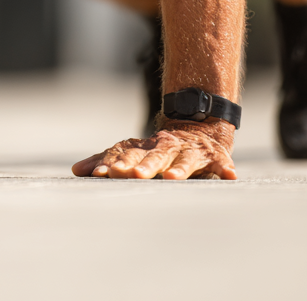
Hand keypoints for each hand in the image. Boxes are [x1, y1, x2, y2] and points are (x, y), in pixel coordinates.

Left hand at [71, 119, 236, 179]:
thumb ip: (106, 160)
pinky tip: (230, 176)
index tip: (101, 175)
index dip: (114, 164)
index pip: (126, 155)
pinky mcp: (214, 157)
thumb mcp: (133, 153)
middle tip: (133, 176)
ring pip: (184, 160)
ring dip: (179, 170)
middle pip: (153, 156)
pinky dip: (225, 168)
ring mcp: (190, 151)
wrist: (195, 128)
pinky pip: (221, 163)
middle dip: (143, 166)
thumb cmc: (158, 149)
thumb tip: (76, 171)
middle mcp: (166, 147)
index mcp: (144, 148)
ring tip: (172, 179)